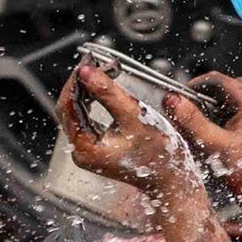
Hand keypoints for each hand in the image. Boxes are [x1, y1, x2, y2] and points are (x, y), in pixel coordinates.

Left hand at [56, 63, 197, 197]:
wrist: (171, 179)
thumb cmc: (159, 156)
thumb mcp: (135, 118)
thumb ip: (109, 93)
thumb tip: (87, 72)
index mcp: (86, 147)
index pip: (69, 106)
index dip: (76, 81)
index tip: (87, 62)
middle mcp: (81, 151)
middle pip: (69, 108)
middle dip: (80, 84)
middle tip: (94, 63)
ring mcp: (88, 149)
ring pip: (77, 111)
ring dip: (87, 90)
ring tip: (101, 72)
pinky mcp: (96, 146)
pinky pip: (87, 117)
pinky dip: (93, 101)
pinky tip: (102, 89)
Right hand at [168, 74, 241, 200]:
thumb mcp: (212, 144)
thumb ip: (190, 121)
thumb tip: (172, 99)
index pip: (216, 79)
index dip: (193, 86)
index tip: (179, 97)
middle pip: (221, 88)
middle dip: (200, 98)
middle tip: (185, 113)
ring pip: (225, 102)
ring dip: (208, 110)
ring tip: (196, 127)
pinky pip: (231, 114)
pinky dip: (217, 120)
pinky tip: (209, 136)